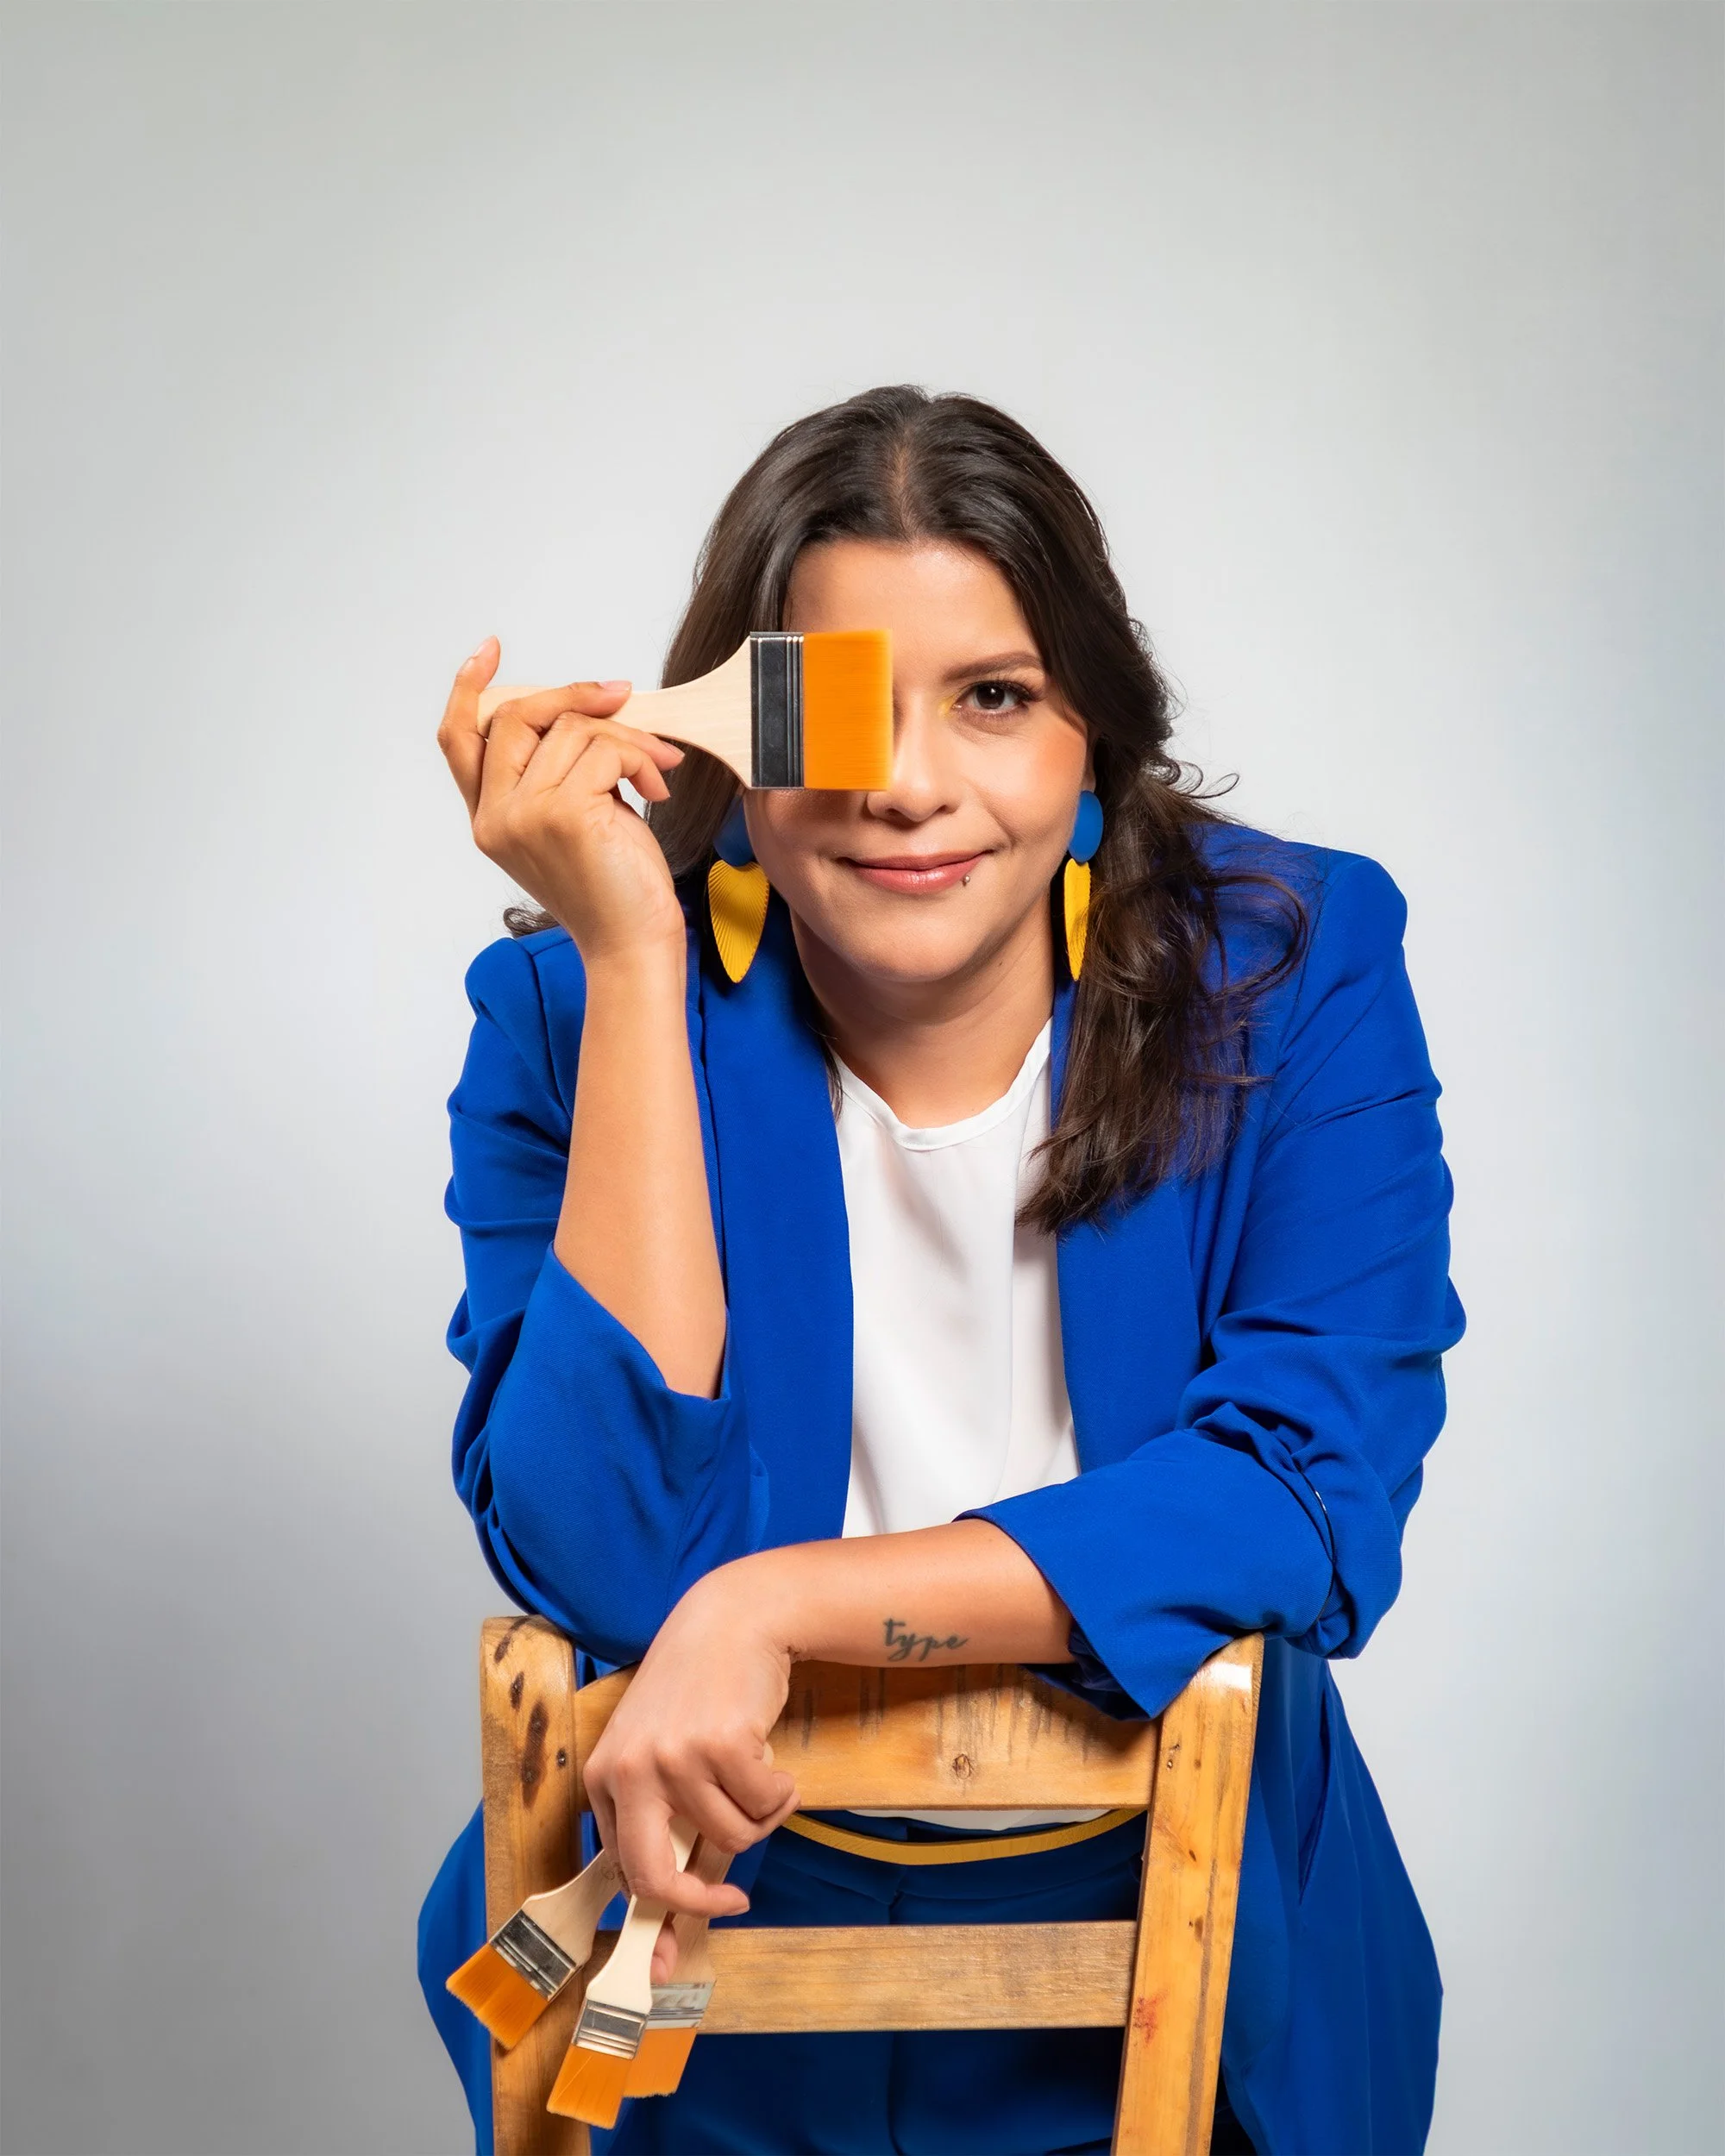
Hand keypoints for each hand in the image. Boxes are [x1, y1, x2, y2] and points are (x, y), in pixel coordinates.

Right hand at [438, 637, 687, 964]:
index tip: (487, 651)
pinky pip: (606, 749)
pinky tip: (656, 790)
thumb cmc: (613, 887)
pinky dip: (641, 759)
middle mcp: (495, 817)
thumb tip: (583, 706)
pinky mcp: (563, 814)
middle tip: (620, 696)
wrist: (632, 945)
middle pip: (516, 716)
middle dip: (573, 695)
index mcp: (489, 819)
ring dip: (628, 739)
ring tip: (655, 771)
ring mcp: (524, 815)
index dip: (468, 688)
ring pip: (573, 729)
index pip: (459, 739)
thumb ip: (558, 770)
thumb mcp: (574, 819)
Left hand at [583, 1568, 799, 1929]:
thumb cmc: (698, 1694)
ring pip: (731, 1838)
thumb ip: (665, 1825)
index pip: (625, 1872)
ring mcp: (674, 1757)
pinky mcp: (721, 1744)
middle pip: (656, 1877)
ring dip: (757, 1817)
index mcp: (605, 1778)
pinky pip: (766, 1807)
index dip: (659, 1915)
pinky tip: (773, 1761)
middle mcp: (631, 1770)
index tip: (676, 1947)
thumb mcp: (661, 1754)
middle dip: (697, 1902)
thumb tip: (671, 1928)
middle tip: (732, 1899)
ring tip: (756, 1776)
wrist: (730, 1621)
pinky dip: (782, 1793)